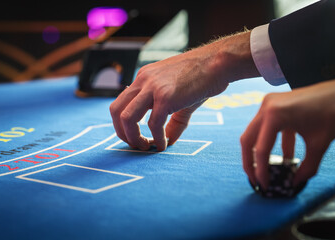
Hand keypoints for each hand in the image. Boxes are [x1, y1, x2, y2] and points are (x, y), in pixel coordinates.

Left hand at [110, 31, 258, 150]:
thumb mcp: (181, 97)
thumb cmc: (202, 77)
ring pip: (127, 118)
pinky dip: (157, 139)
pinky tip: (164, 144)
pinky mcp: (166, 97)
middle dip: (122, 133)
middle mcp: (143, 80)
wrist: (218, 62)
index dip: (122, 124)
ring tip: (146, 147)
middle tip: (136, 145)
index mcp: (143, 78)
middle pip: (116, 110)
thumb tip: (168, 140)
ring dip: (133, 138)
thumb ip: (172, 120)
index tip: (135, 137)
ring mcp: (153, 88)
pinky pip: (153, 124)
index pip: (120, 103)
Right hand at [240, 75, 334, 189]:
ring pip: (254, 133)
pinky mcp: (274, 105)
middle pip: (248, 140)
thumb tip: (295, 182)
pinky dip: (273, 142)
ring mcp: (268, 104)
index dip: (261, 171)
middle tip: (255, 180)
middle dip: (250, 162)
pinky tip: (286, 157)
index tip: (264, 186)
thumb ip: (307, 167)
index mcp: (275, 115)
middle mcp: (266, 107)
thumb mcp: (320, 144)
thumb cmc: (333, 113)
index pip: (261, 149)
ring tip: (264, 170)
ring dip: (259, 152)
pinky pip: (267, 127)